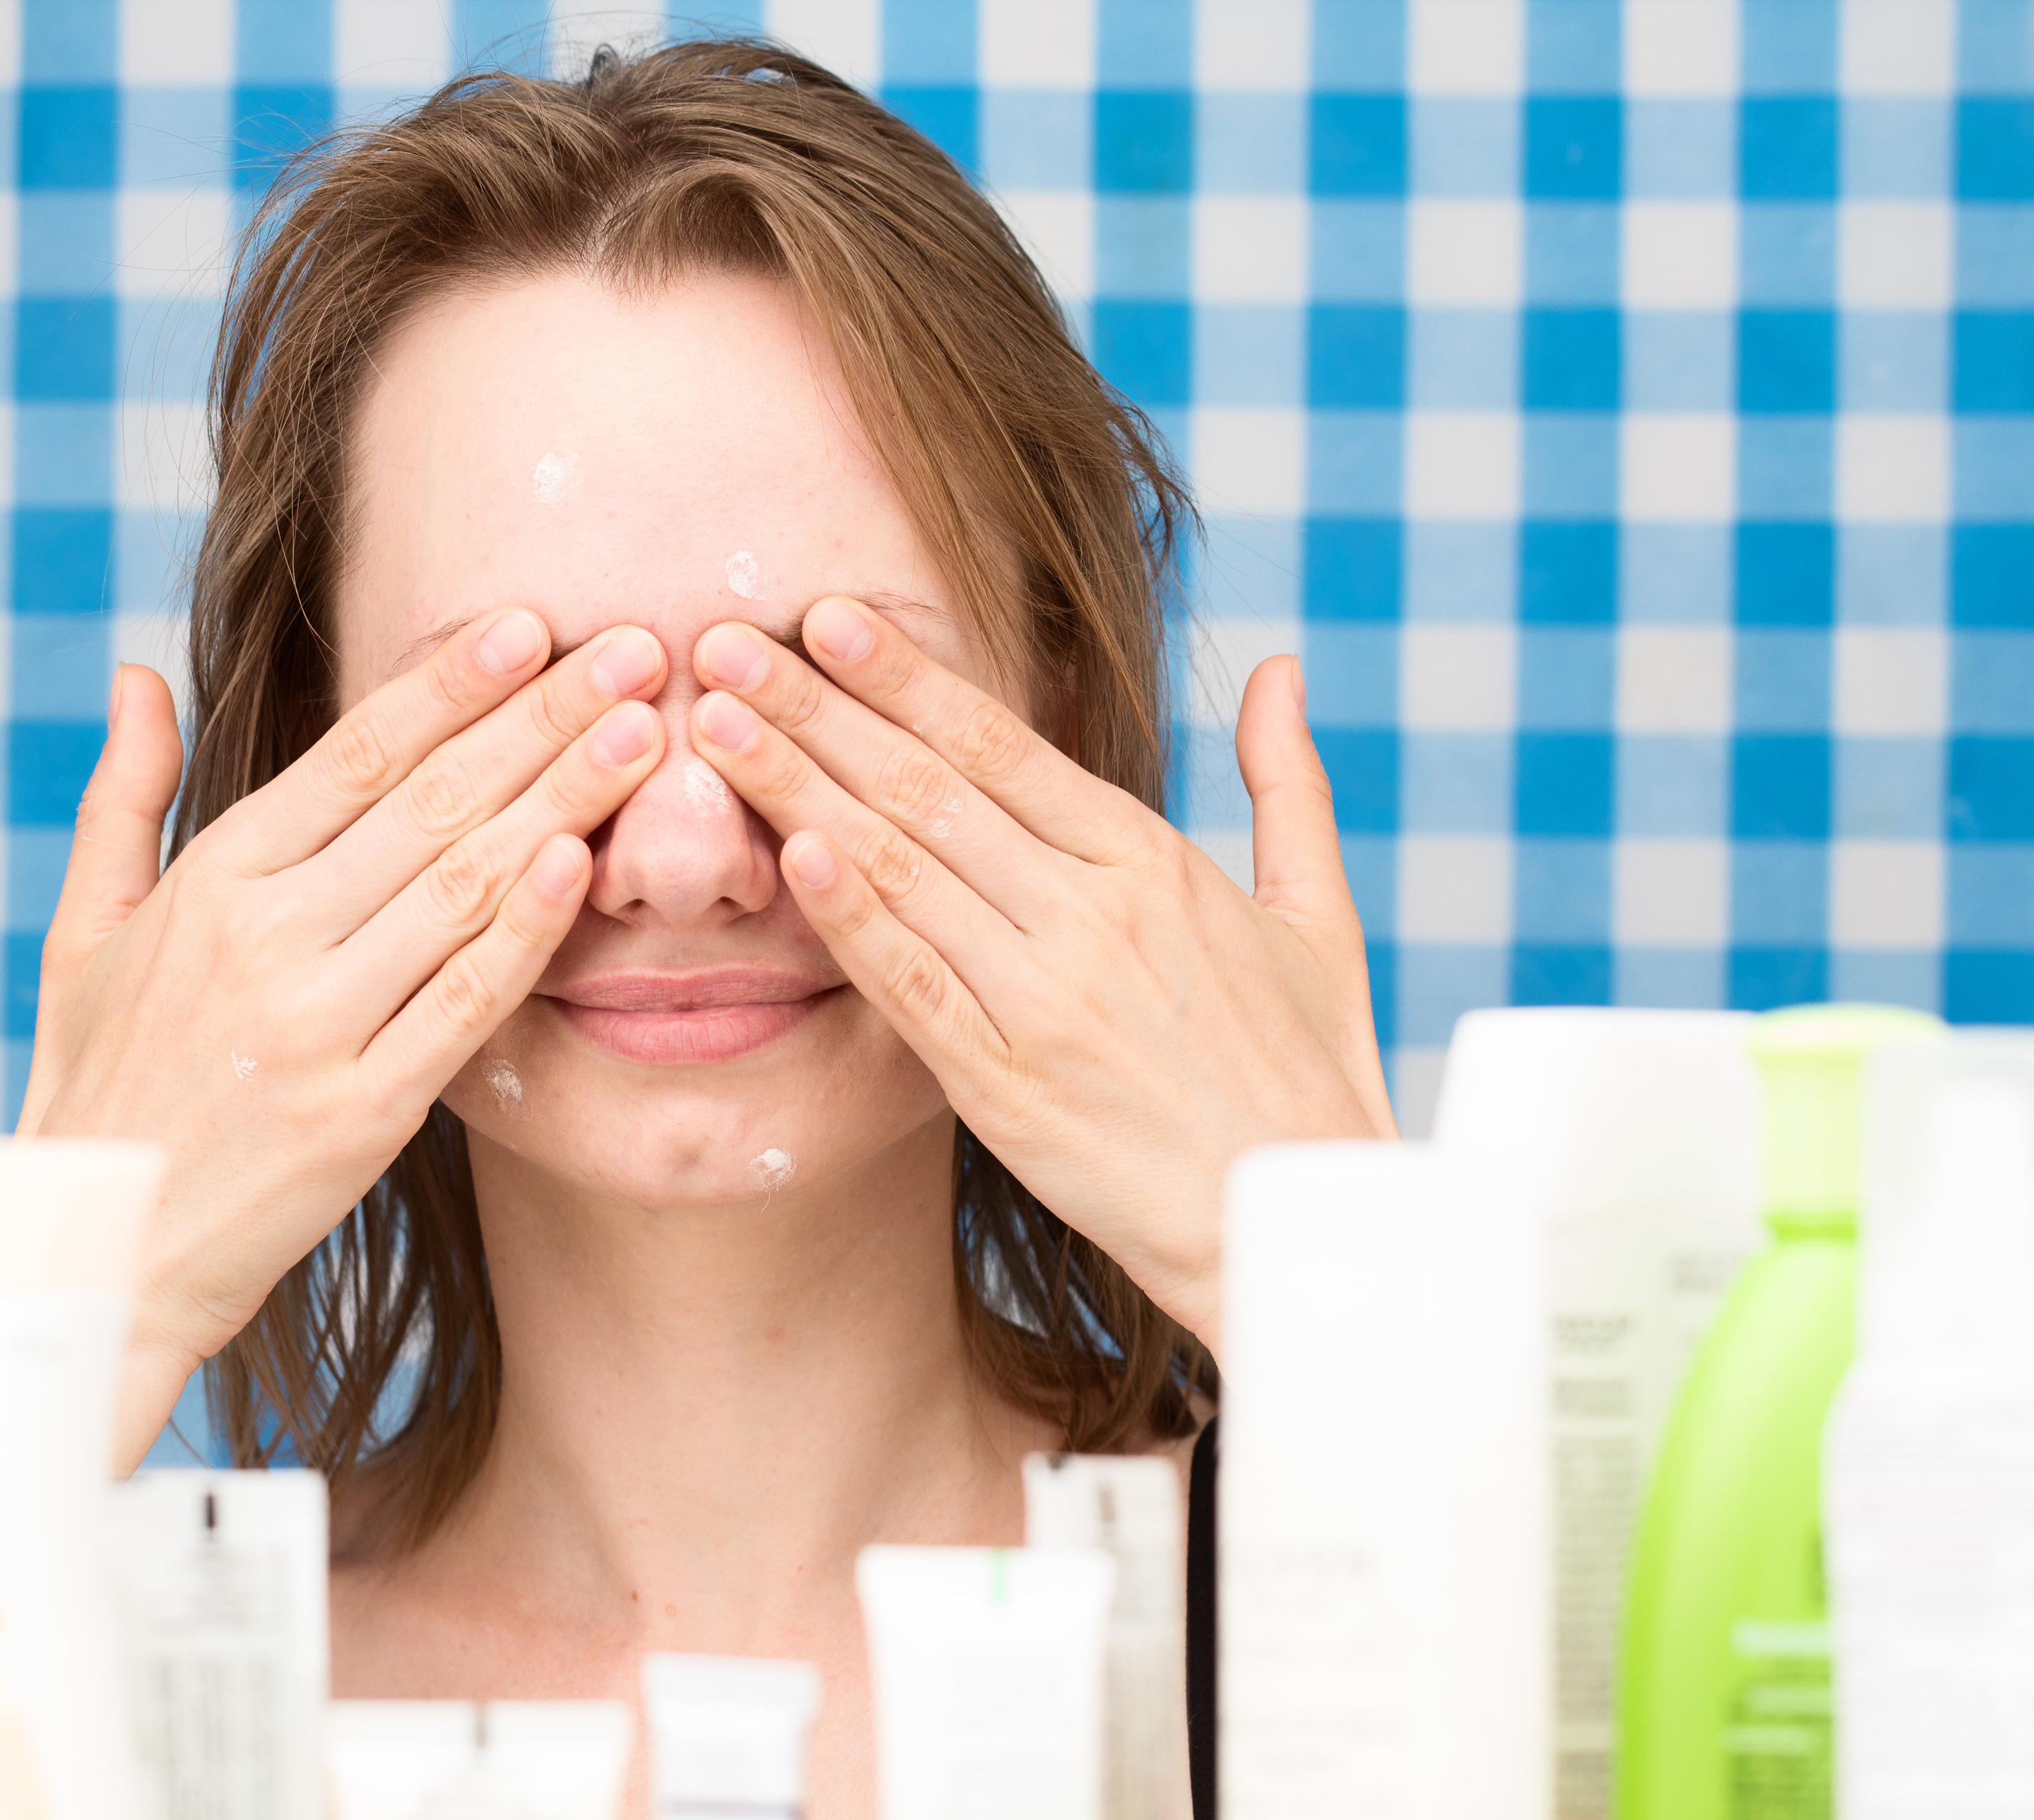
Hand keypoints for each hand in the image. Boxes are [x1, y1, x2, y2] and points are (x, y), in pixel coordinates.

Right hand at [20, 612, 670, 1462]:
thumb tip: (137, 672)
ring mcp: (316, 1027)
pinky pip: (463, 1005)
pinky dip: (525, 932)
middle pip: (431, 803)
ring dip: (563, 799)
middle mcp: (266, 939)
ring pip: (462, 886)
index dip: (450, 684)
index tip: (533, 624)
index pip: (353, 755)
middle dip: (543, 717)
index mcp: (212, 881)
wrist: (94, 1250)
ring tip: (644, 732)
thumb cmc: (97, 1080)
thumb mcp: (81, 928)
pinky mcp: (361, 1113)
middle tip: (637, 649)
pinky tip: (584, 863)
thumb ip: (123, 795)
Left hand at [685, 598, 1392, 1348]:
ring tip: (716, 728)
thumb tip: (1280, 669)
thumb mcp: (1317, 916)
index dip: (906, 675)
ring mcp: (1045, 1004)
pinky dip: (851, 922)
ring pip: (902, 872)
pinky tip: (790, 856)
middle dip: (817, 709)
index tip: (827, 617)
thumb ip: (1286, 783)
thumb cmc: (1308, 1071)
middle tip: (726, 644)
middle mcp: (1092, 917)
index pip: (1002, 744)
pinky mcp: (1008, 1092)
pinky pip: (913, 990)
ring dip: (800, 791)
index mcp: (1151, 862)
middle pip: (929, 790)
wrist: (1299, 1223)